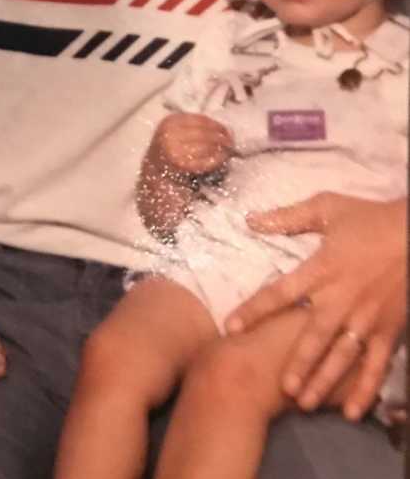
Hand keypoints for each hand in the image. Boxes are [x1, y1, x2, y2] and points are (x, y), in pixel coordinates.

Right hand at [147, 113, 233, 178]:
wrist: (155, 177)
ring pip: (206, 146)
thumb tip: (223, 128)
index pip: (200, 120)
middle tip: (231, 141)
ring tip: (228, 150)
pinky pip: (204, 160)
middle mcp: (170, 134)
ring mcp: (174, 150)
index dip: (216, 125)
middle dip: (221, 137)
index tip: (227, 130)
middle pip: (204, 133)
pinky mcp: (181, 165)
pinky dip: (216, 159)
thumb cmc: (170, 153)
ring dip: (220, 148)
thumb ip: (193, 128)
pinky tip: (222, 159)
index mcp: (170, 122)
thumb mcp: (176, 134)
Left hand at [225, 192, 406, 419]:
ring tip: (304, 403)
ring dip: (323, 380)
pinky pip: (376, 364)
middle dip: (297, 363)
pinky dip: (364, 388)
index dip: (255, 310)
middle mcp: (341, 298)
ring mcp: (367, 318)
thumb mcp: (326, 208)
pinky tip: (351, 410)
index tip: (231, 326)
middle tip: (281, 387)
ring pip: (341, 356)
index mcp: (322, 269)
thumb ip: (288, 217)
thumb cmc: (368, 218)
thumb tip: (252, 220)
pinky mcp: (388, 329)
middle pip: (313, 336)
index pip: (281, 292)